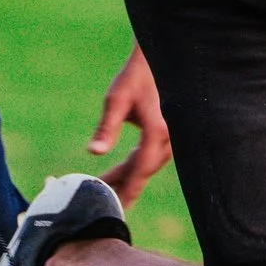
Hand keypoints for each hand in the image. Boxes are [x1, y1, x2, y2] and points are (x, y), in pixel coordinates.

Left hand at [86, 44, 170, 204]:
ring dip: (129, 176)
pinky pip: (151, 156)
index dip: (127, 190)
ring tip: (107, 186)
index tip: (113, 206)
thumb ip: (106, 128)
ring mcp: (172, 136)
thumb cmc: (136, 76)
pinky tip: (121, 169)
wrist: (160, 59)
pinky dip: (136, 165)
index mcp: (157, 131)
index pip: (140, 169)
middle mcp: (169, 137)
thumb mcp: (117, 99)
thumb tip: (93, 152)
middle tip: (103, 202)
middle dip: (124, 186)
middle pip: (144, 170)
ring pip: (148, 165)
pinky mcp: (168, 133)